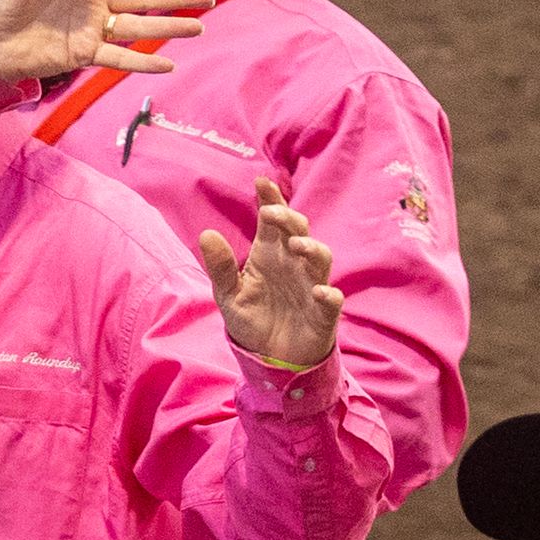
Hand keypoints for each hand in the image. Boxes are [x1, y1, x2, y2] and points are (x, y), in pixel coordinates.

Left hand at [200, 179, 344, 370]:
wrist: (271, 357)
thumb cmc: (252, 318)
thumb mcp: (229, 294)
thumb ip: (220, 266)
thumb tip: (206, 234)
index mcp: (269, 255)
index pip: (272, 221)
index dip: (270, 199)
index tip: (261, 181)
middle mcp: (293, 264)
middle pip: (298, 231)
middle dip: (288, 218)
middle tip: (270, 212)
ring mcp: (311, 285)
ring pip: (321, 258)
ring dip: (311, 248)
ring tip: (295, 245)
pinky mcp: (323, 312)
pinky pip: (332, 299)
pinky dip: (329, 294)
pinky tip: (320, 292)